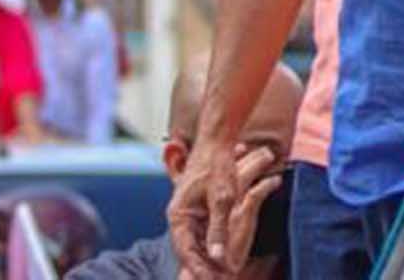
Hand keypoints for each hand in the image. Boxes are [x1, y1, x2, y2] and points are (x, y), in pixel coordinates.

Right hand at [172, 141, 282, 279]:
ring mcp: (188, 210)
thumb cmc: (218, 166)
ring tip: (224, 272)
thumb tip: (216, 255)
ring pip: (198, 240)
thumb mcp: (223, 198)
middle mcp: (179, 215)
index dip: (198, 269)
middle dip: (204, 267)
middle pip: (190, 249)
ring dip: (209, 256)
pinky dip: (214, 241)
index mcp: (179, 215)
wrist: (217, 138)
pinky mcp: (198, 205)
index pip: (185, 251)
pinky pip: (204, 229)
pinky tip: (224, 252)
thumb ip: (219, 227)